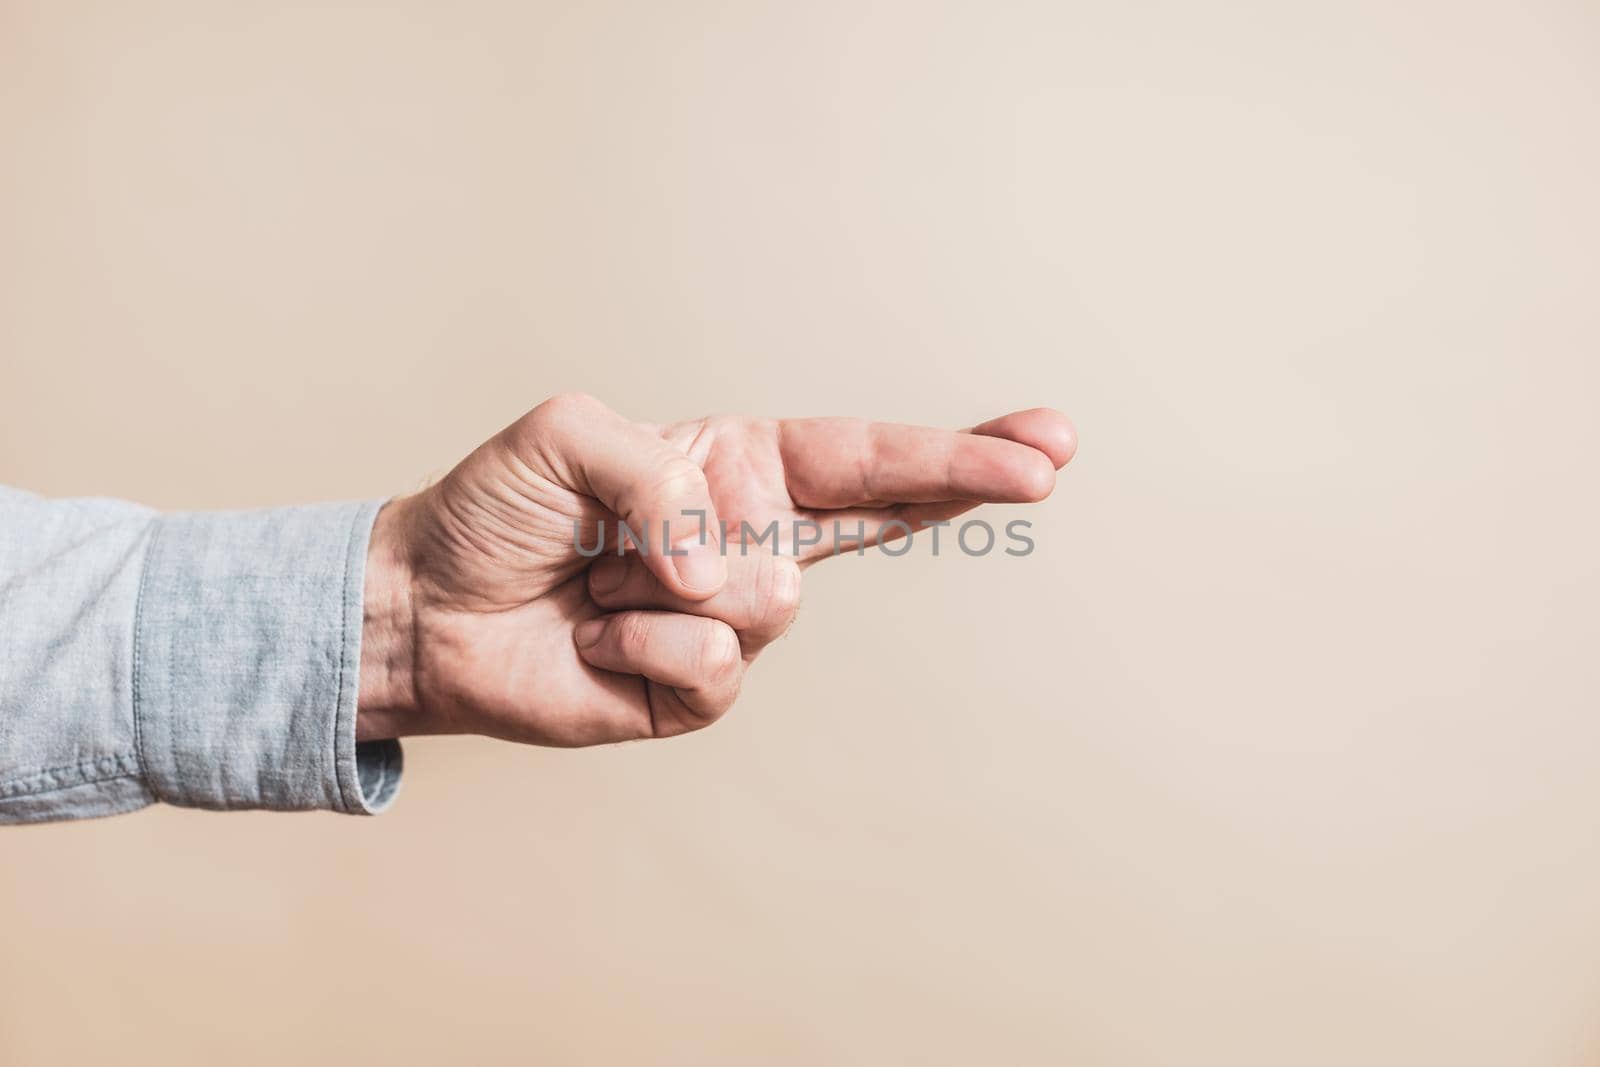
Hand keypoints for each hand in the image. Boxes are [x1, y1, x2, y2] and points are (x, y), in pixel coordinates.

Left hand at [357, 393, 1074, 745]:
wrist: (428, 608)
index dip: (954, 453)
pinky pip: (714, 661)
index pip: (863, 458)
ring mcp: (730, 620)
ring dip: (670, 578)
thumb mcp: (568, 437)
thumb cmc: (499, 510)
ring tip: (604, 579)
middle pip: (881, 517)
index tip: (1045, 449)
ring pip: (771, 596)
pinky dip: (642, 643)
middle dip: (961, 483)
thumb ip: (662, 478)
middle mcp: (749, 540)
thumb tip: (727, 567)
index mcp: (734, 468)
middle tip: (1039, 466)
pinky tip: (600, 637)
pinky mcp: (698, 691)